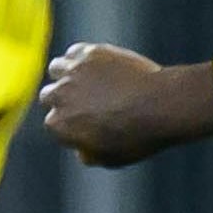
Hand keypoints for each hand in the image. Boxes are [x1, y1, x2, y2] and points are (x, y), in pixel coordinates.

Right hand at [40, 44, 212, 167]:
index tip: (86, 124)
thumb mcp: (112, 159)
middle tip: (86, 102)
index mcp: (59, 125)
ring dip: (67, 75)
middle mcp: (59, 96)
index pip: (54, 123)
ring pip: (57, 69)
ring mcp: (73, 72)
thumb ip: (89, 156)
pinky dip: (81, 58)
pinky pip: (75, 53)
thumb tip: (81, 152)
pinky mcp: (90, 53)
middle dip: (64, 99)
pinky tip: (97, 66)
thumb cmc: (139, 137)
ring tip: (88, 81)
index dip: (70, 124)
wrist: (162, 105)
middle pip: (50, 95)